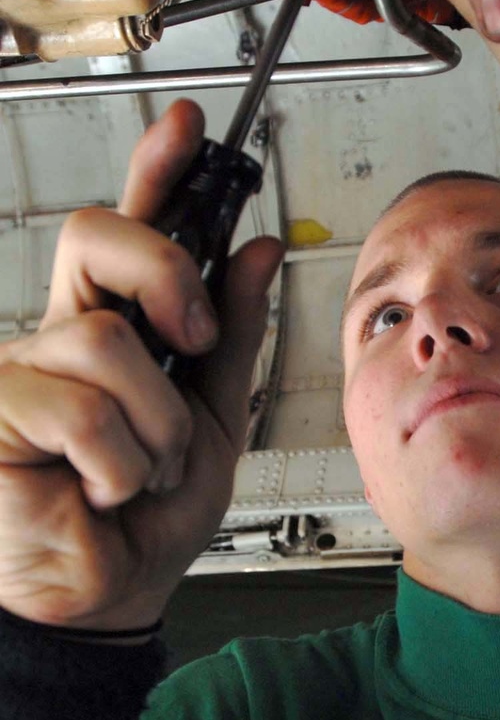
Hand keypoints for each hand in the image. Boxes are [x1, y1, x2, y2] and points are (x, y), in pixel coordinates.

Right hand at [0, 100, 283, 631]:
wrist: (113, 594)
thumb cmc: (148, 514)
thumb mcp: (214, 418)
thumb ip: (233, 335)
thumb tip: (256, 250)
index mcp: (117, 331)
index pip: (128, 233)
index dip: (156, 172)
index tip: (192, 125)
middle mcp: (61, 336)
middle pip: (97, 236)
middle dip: (165, 276)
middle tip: (192, 339)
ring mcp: (21, 369)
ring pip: (108, 342)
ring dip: (154, 425)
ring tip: (138, 471)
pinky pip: (81, 406)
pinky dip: (119, 463)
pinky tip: (100, 491)